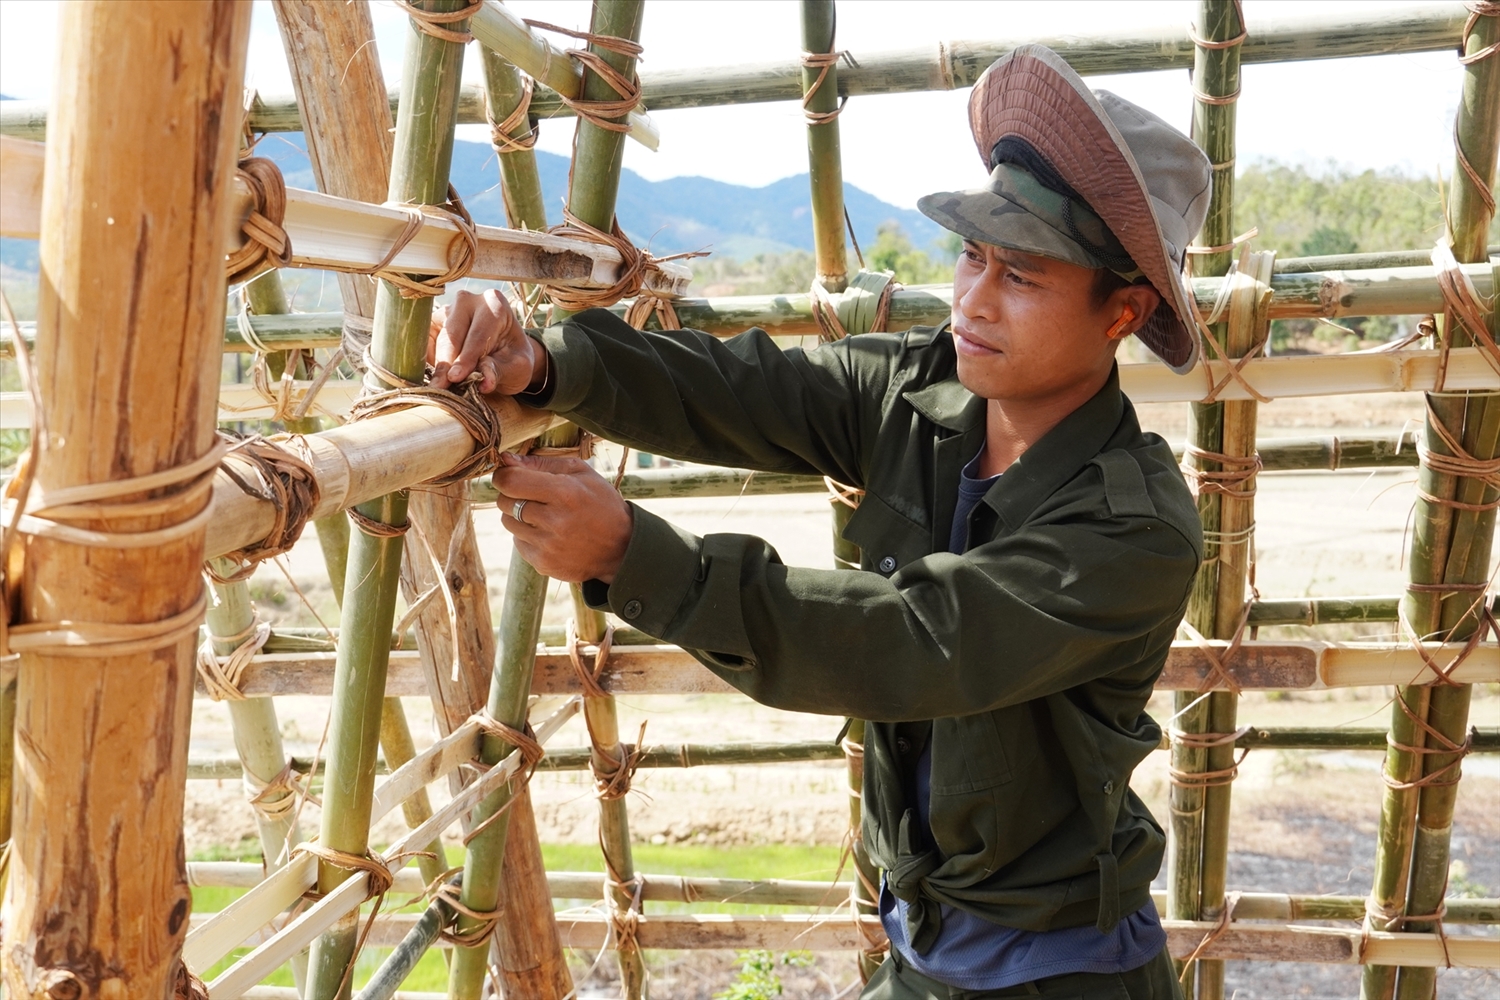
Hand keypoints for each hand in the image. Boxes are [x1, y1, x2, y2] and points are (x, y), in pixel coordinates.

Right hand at [427, 288, 542, 392]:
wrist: (504, 353)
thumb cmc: (513, 357)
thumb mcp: (518, 366)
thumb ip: (501, 371)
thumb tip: (484, 381)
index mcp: (494, 303)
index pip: (478, 334)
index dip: (466, 358)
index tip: (456, 378)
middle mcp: (467, 301)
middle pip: (452, 334)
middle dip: (446, 363)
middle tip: (441, 387)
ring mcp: (446, 311)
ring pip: (435, 339)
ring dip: (435, 364)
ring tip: (438, 387)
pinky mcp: (432, 324)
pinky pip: (423, 343)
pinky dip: (427, 362)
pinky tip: (436, 378)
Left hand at [493, 452, 632, 582]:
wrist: (621, 548)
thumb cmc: (600, 503)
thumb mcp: (581, 473)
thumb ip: (542, 463)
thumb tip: (506, 459)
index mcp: (564, 492)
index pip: (510, 481)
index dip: (503, 475)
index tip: (509, 475)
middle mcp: (554, 521)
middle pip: (504, 502)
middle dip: (511, 494)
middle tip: (531, 495)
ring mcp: (548, 546)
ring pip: (508, 522)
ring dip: (518, 515)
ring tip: (543, 515)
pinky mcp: (543, 563)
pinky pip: (518, 543)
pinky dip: (527, 536)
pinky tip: (549, 533)